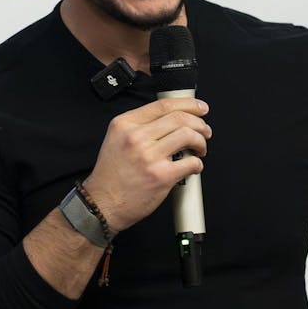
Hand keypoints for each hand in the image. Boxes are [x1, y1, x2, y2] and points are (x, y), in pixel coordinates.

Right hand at [82, 98, 211, 231]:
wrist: (102, 204)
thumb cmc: (111, 175)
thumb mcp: (117, 139)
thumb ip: (140, 126)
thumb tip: (172, 119)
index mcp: (125, 124)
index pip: (163, 105)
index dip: (188, 104)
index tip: (200, 108)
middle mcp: (136, 137)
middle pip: (180, 118)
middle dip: (199, 123)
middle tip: (204, 131)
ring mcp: (149, 156)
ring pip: (188, 135)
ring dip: (201, 142)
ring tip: (199, 149)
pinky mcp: (161, 176)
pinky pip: (191, 162)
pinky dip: (197, 164)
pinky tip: (193, 166)